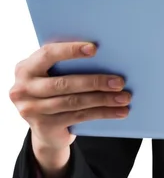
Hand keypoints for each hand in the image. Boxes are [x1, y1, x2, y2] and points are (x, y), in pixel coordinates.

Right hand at [9, 42, 129, 152]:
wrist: (46, 128)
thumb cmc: (57, 90)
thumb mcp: (55, 74)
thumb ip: (69, 64)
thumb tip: (109, 53)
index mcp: (26, 68)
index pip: (47, 54)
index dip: (70, 50)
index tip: (94, 49)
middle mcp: (23, 89)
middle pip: (64, 83)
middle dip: (95, 81)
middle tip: (119, 82)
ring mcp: (31, 110)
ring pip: (74, 102)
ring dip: (103, 100)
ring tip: (124, 97)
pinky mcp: (44, 126)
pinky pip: (79, 117)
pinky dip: (103, 113)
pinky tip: (120, 111)